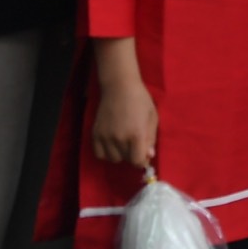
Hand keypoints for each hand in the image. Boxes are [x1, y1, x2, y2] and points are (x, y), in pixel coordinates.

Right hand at [91, 43, 158, 167]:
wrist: (119, 87)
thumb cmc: (140, 100)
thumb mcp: (152, 117)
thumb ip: (151, 138)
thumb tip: (149, 156)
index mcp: (136, 134)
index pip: (137, 161)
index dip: (142, 160)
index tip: (144, 154)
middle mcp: (119, 138)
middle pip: (126, 160)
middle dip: (133, 155)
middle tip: (135, 143)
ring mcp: (105, 137)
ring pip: (113, 159)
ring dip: (120, 154)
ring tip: (124, 142)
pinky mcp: (95, 134)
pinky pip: (99, 154)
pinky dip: (106, 153)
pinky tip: (112, 144)